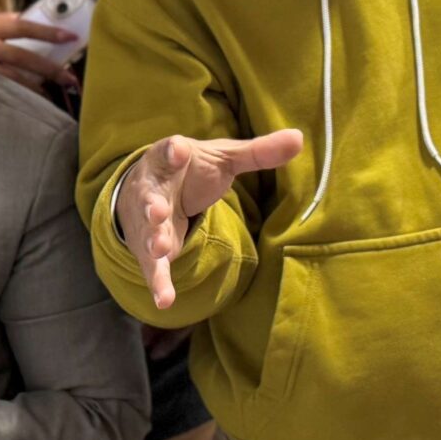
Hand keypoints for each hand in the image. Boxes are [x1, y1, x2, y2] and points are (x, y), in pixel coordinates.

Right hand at [0, 12, 79, 97]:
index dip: (47, 31)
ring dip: (36, 89)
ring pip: (13, 80)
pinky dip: (16, 101)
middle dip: (49, 69)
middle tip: (70, 79)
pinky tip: (29, 108)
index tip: (70, 36)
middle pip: (22, 56)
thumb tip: (30, 23)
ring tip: (55, 97)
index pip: (22, 26)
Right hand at [120, 130, 304, 308]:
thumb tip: (299, 139)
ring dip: (155, 240)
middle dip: (153, 204)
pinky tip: (165, 300)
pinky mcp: (149, 248)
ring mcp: (148, 221)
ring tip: (161, 249)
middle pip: (151, 196)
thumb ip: (257, 152)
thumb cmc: (188, 171)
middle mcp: (153, 190)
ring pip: (150, 231)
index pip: (170, 151)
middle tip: (158, 211)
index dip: (174, 151)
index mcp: (170, 160)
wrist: (141, 193)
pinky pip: (153, 266)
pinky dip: (158, 282)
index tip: (179, 149)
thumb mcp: (222, 158)